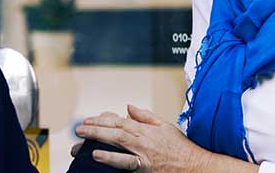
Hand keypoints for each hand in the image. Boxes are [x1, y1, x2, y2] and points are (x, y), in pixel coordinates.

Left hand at [73, 104, 211, 172]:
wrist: (196, 166)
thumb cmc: (181, 147)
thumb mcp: (165, 126)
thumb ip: (145, 116)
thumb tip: (129, 107)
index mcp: (146, 129)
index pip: (119, 120)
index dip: (102, 119)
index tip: (88, 120)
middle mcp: (143, 140)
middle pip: (115, 130)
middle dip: (95, 128)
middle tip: (78, 129)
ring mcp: (143, 155)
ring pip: (118, 144)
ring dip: (99, 140)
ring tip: (82, 141)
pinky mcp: (144, 169)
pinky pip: (125, 163)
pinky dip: (111, 159)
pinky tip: (97, 156)